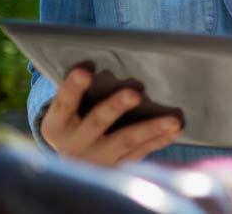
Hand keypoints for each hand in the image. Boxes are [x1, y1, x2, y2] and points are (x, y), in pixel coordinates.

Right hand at [39, 66, 182, 165]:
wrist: (71, 167)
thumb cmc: (74, 122)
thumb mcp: (68, 111)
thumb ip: (82, 93)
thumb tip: (114, 62)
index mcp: (56, 126)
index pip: (64, 103)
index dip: (73, 86)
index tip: (85, 68)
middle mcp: (73, 145)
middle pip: (96, 122)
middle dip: (115, 107)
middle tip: (135, 92)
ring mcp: (96, 159)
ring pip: (125, 141)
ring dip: (150, 128)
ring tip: (172, 119)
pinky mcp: (116, 168)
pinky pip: (141, 152)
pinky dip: (160, 140)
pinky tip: (175, 128)